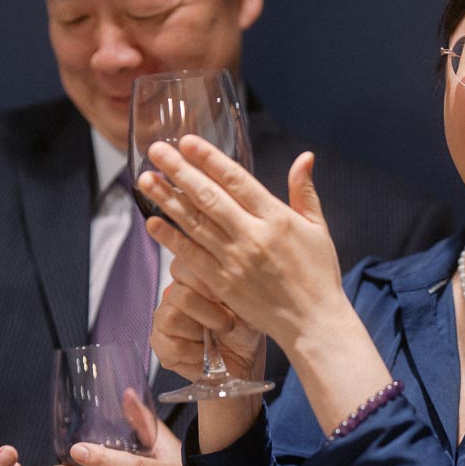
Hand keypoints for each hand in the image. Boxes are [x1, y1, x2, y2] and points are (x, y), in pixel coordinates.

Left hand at [139, 140, 344, 357]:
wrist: (313, 323)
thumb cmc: (318, 276)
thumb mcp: (317, 229)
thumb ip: (304, 191)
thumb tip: (304, 156)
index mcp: (277, 218)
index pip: (237, 180)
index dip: (209, 159)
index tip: (187, 142)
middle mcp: (253, 236)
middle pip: (209, 197)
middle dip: (180, 171)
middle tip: (156, 151)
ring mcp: (235, 260)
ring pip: (195, 223)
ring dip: (167, 199)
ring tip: (145, 179)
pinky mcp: (224, 284)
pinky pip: (192, 256)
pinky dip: (171, 239)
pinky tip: (153, 223)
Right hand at [151, 280, 266, 385]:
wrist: (245, 362)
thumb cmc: (245, 329)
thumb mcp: (244, 302)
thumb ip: (228, 283)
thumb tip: (220, 271)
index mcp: (191, 279)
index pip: (181, 266)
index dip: (202, 281)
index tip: (222, 296)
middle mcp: (173, 296)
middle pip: (181, 296)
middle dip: (211, 313)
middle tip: (228, 324)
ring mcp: (163, 319)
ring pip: (172, 320)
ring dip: (201, 333)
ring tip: (216, 340)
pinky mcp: (160, 345)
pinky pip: (173, 346)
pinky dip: (196, 353)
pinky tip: (206, 354)